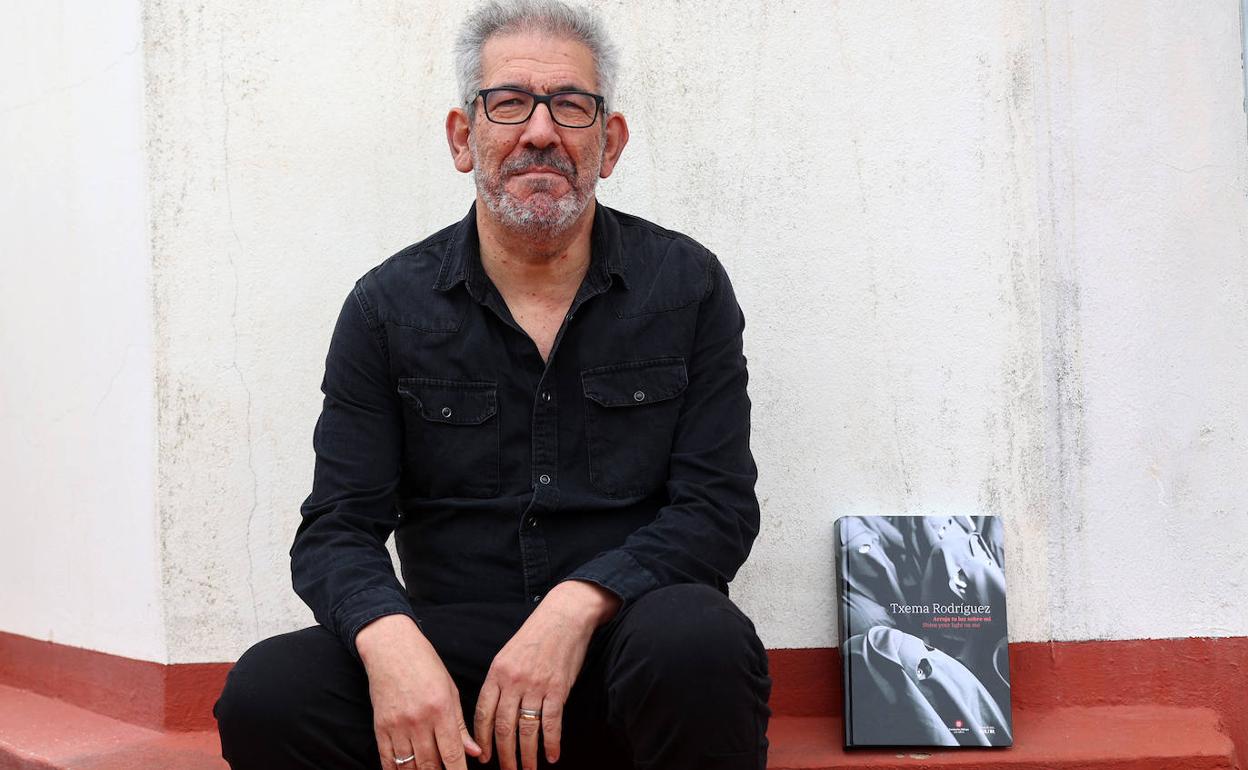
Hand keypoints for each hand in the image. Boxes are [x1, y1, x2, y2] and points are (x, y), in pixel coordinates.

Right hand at [356, 614, 482, 769]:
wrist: (391, 648)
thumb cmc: (426, 666)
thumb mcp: (450, 691)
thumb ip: (460, 725)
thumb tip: (474, 753)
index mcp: (441, 709)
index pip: (452, 753)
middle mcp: (419, 720)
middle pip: (430, 765)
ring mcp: (397, 725)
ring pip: (409, 767)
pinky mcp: (380, 727)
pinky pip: (387, 761)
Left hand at [474, 581, 619, 768]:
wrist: (564, 616)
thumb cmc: (536, 636)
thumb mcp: (508, 654)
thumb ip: (501, 682)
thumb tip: (495, 712)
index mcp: (497, 673)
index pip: (483, 713)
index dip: (482, 739)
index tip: (483, 758)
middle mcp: (513, 681)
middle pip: (503, 727)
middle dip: (503, 754)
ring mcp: (536, 685)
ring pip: (526, 729)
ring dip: (526, 755)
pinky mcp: (558, 688)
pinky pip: (552, 722)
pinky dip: (551, 742)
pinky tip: (551, 756)